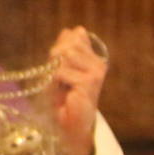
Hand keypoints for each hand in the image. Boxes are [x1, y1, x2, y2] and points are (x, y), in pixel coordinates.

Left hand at [48, 26, 107, 154]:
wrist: (69, 125)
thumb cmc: (63, 99)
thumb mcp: (60, 69)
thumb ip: (65, 49)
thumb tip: (71, 29)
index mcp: (93, 57)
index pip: (73, 36)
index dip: (58, 51)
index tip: (60, 70)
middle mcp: (98, 62)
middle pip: (66, 45)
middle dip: (55, 62)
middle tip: (60, 82)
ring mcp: (96, 71)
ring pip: (63, 56)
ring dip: (55, 73)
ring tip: (62, 88)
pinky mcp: (89, 81)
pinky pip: (60, 71)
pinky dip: (55, 83)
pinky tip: (64, 94)